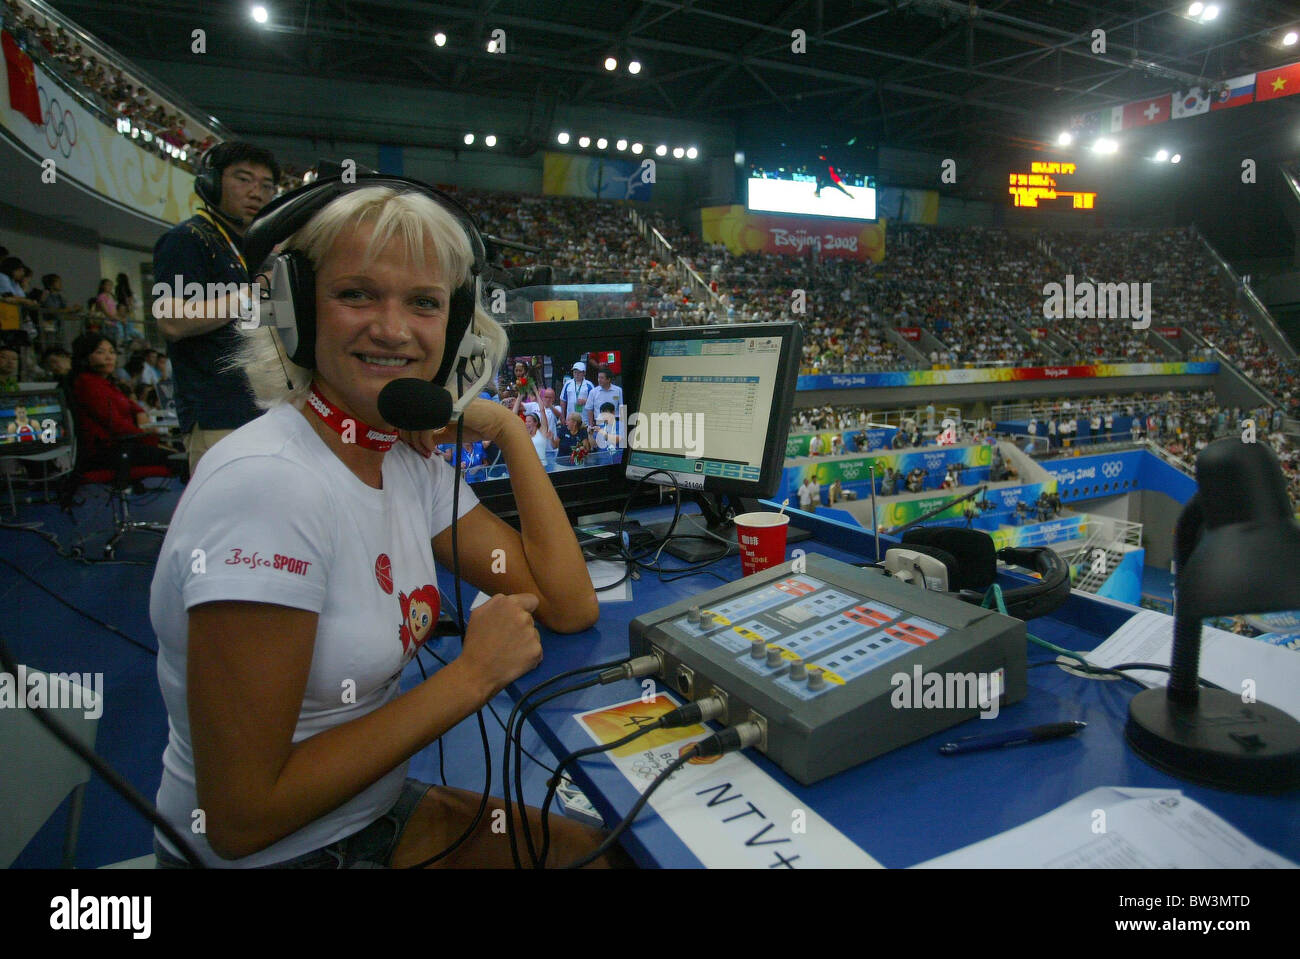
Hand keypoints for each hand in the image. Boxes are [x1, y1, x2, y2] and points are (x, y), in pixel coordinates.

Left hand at [399, 398, 520, 457]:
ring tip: (426, 452)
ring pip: (415, 421)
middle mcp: (436, 397)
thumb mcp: (449, 432)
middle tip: (420, 451)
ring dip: (417, 441)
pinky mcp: (444, 408)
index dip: (409, 431)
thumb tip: (420, 442)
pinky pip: (425, 425)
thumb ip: (435, 434)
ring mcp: (440, 401)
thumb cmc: (476, 426)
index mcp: (437, 400)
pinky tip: (432, 449)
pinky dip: (424, 440)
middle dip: (410, 438)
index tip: (417, 446)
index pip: (413, 413)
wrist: (496, 424)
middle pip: (410, 416)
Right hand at [458, 593, 541, 699]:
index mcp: (508, 603)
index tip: (519, 618)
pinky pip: (536, 651)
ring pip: (533, 635)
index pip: (531, 600)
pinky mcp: (536, 650)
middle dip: (521, 627)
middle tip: (506, 639)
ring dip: (525, 642)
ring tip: (508, 651)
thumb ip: (496, 603)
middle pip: (530, 619)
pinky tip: (514, 660)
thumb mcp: (478, 614)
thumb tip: (509, 603)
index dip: (526, 609)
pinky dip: (528, 656)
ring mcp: (531, 633)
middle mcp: (523, 616)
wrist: (477, 671)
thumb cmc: (475, 644)